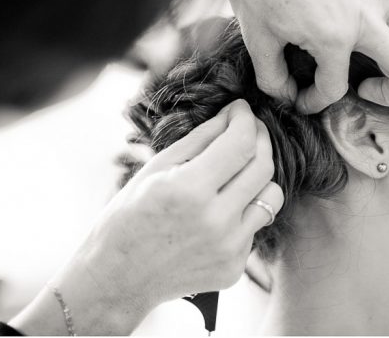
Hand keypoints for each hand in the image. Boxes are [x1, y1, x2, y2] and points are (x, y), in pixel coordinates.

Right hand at [10, 99, 282, 334]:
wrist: (118, 278)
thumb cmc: (127, 218)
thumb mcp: (155, 169)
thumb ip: (198, 140)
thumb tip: (230, 116)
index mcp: (190, 190)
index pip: (240, 143)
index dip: (245, 119)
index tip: (241, 109)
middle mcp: (216, 221)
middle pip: (263, 167)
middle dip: (259, 139)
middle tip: (247, 129)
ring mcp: (229, 248)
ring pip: (270, 197)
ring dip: (258, 176)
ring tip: (236, 170)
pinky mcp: (233, 267)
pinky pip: (254, 226)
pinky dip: (241, 211)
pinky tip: (217, 210)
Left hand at [227, 0, 388, 113]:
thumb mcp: (256, 37)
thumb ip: (272, 76)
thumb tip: (286, 97)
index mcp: (332, 39)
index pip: (334, 89)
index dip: (315, 102)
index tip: (301, 100)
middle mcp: (364, 18)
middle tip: (367, 92)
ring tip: (386, 52)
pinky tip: (382, 13)